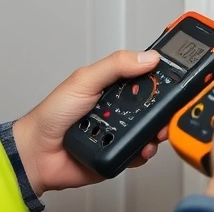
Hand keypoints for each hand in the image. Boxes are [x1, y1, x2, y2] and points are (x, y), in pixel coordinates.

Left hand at [12, 50, 167, 194]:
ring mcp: (119, 131)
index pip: (143, 77)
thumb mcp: (84, 81)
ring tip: (154, 133)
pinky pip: (141, 153)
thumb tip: (147, 58)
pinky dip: (144, 152)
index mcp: (111, 86)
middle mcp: (118, 108)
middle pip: (152, 105)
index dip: (160, 77)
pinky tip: (140, 148)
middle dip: (163, 109)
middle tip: (168, 111)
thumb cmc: (52, 114)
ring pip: (150, 130)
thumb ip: (115, 66)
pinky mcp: (119, 153)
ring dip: (156, 132)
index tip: (176, 77)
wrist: (37, 154)